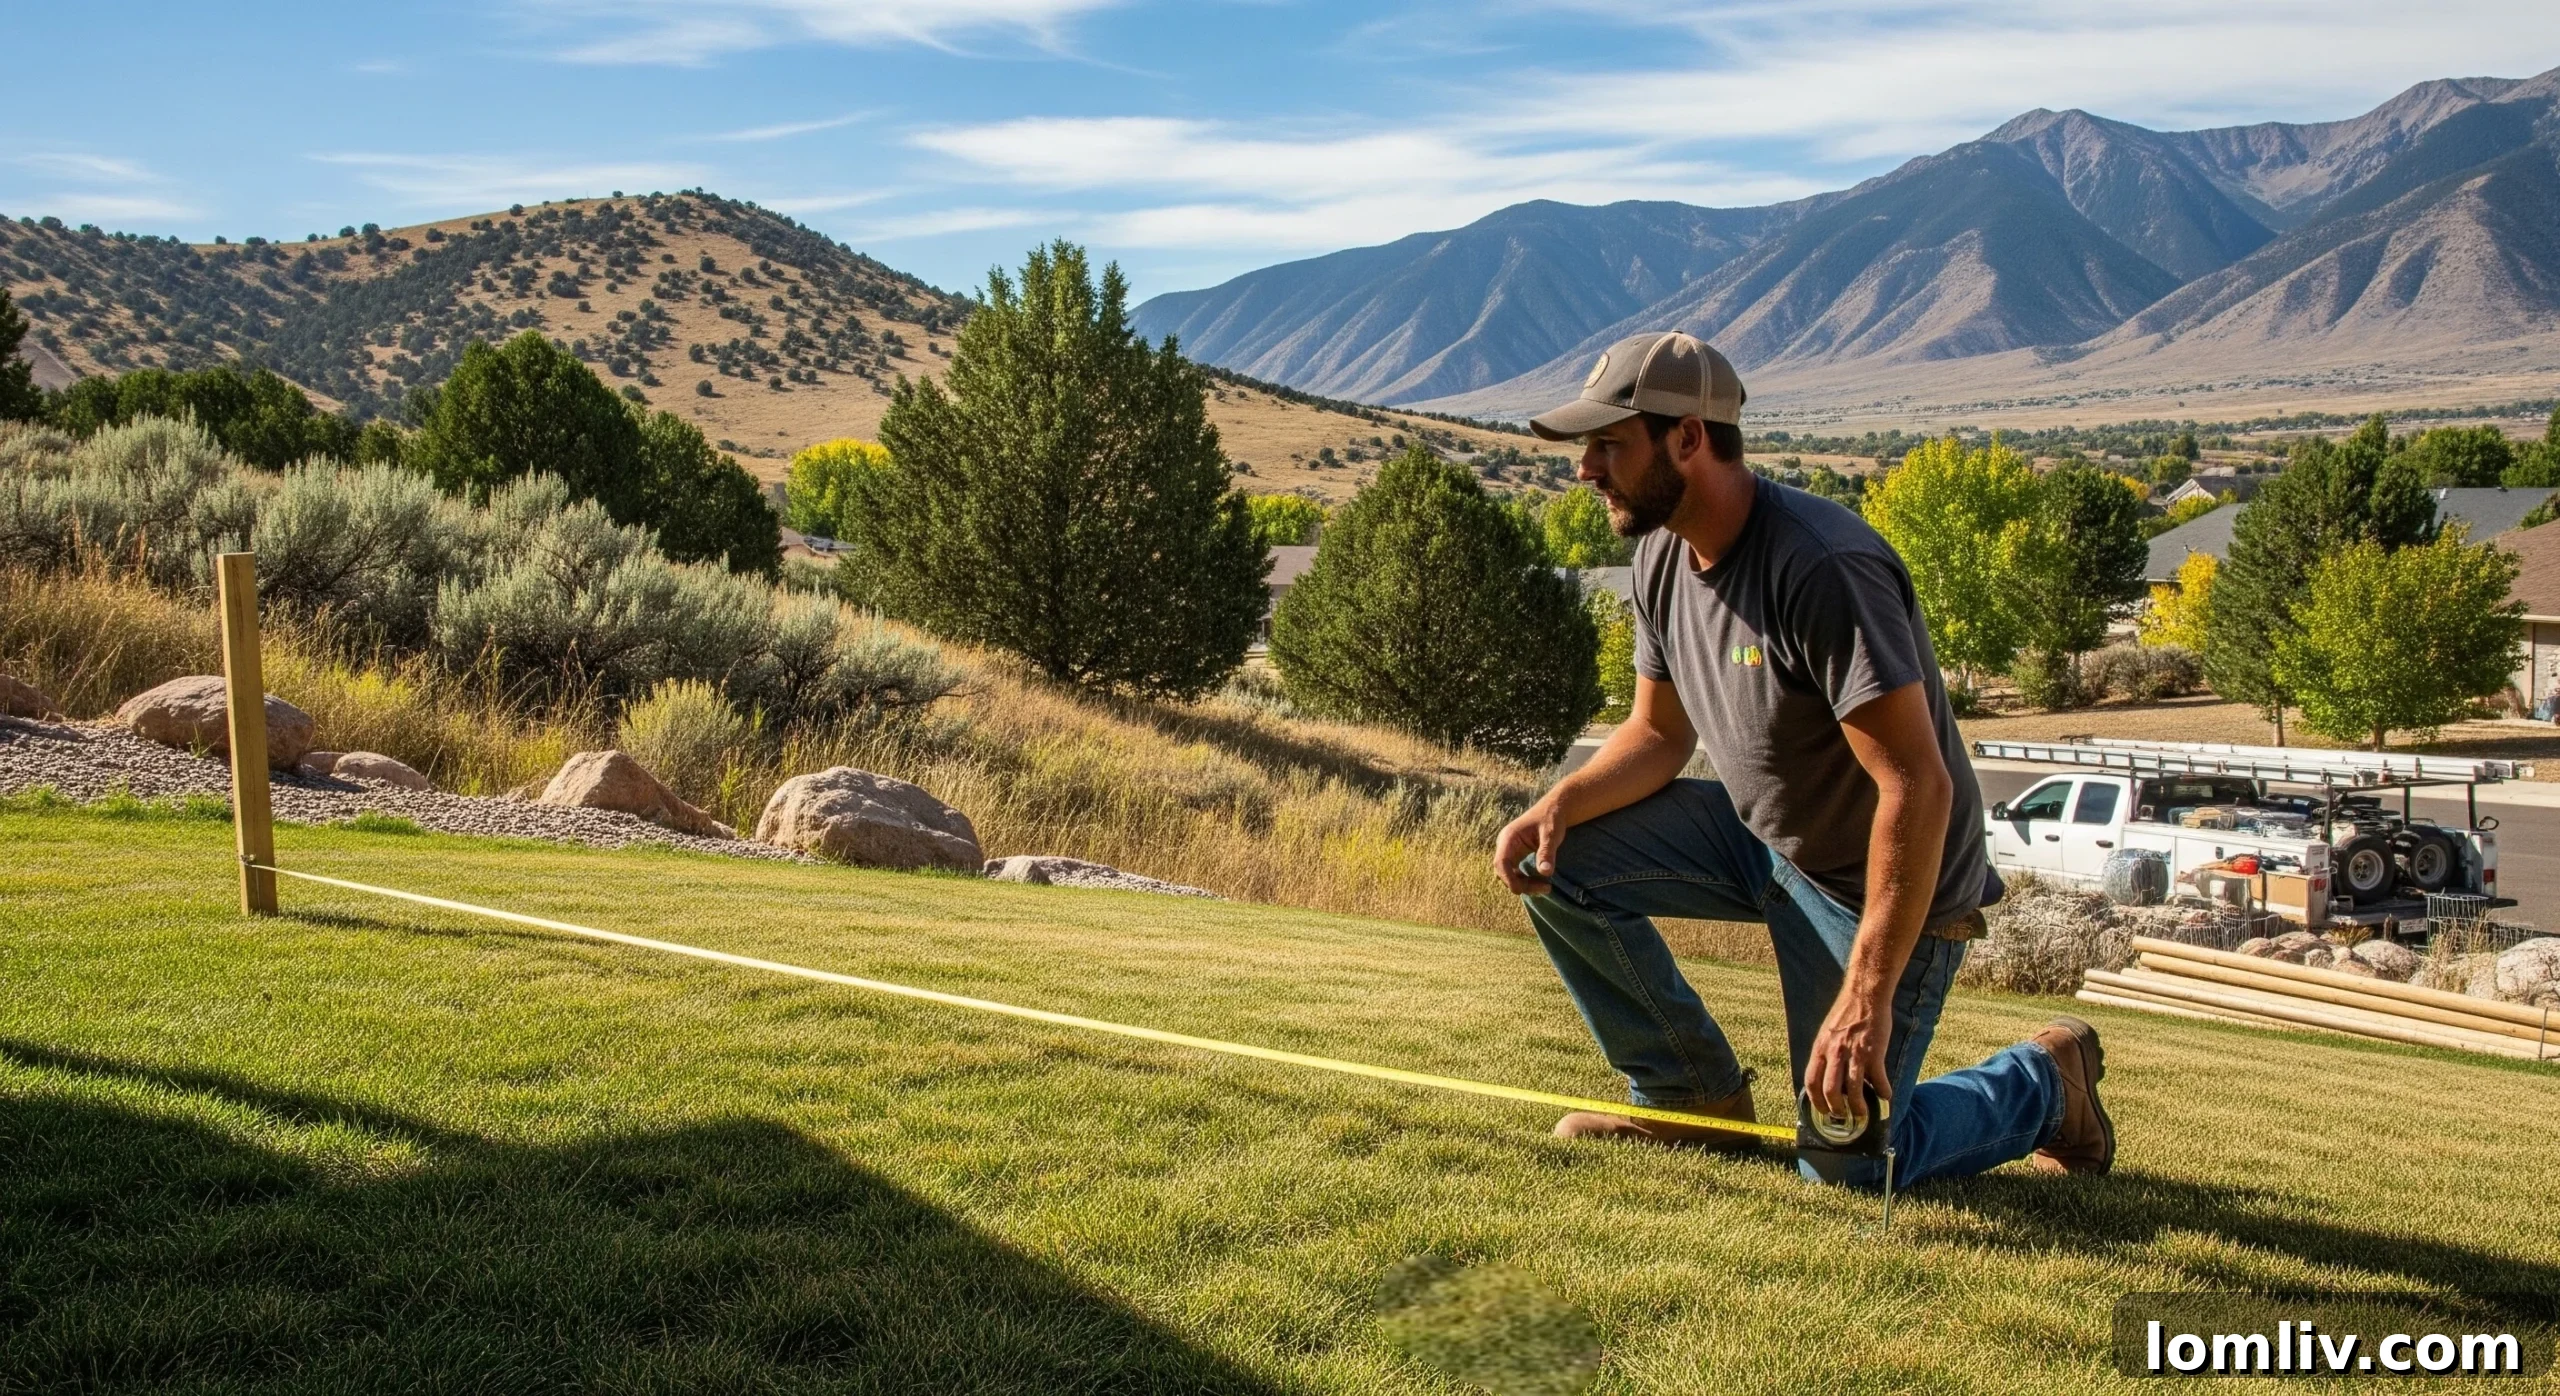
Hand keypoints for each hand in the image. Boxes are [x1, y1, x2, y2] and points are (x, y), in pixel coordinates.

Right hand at [1494, 799, 1563, 895]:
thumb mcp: (1551, 834)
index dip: (1508, 878)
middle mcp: (1505, 845)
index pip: (1501, 862)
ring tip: (1546, 887)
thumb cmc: (1551, 819)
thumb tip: (1545, 873)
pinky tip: (1541, 881)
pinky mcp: (1515, 855)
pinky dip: (1525, 880)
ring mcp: (1508, 850)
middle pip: (1503, 872)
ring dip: (1524, 884)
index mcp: (1509, 838)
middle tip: (1546, 888)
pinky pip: (1514, 872)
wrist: (1553, 809)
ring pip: (1508, 874)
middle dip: (1521, 884)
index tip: (1523, 890)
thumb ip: (1547, 852)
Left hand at [1804, 991, 1891, 1122]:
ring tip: (1863, 1114)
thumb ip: (1826, 1054)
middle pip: (1830, 1092)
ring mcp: (1854, 1055)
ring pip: (1853, 1091)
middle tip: (1842, 1117)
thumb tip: (1826, 1075)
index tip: (1822, 1110)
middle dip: (1836, 1110)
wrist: (1865, 996)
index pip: (1811, 1082)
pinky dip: (1882, 1093)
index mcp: (1820, 1049)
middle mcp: (1834, 1054)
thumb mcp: (1827, 1034)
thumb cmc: (1846, 1014)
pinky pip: (1878, 1080)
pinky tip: (1885, 1097)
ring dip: (1858, 1108)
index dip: (1815, 1101)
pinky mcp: (1874, 1054)